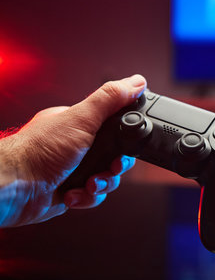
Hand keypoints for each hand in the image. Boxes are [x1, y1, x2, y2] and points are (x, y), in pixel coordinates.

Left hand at [0, 74, 146, 226]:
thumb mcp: (81, 118)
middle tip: (109, 167)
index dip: (125, 139)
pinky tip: (73, 194)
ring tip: (89, 184)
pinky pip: (93, 195)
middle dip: (114, 166)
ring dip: (101, 184)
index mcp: (79, 123)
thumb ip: (110, 99)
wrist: (12, 188)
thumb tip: (137, 82)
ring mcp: (74, 169)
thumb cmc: (37, 151)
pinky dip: (87, 197)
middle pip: (115, 156)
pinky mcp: (71, 190)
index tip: (126, 146)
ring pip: (107, 178)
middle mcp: (77, 145)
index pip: (115, 127)